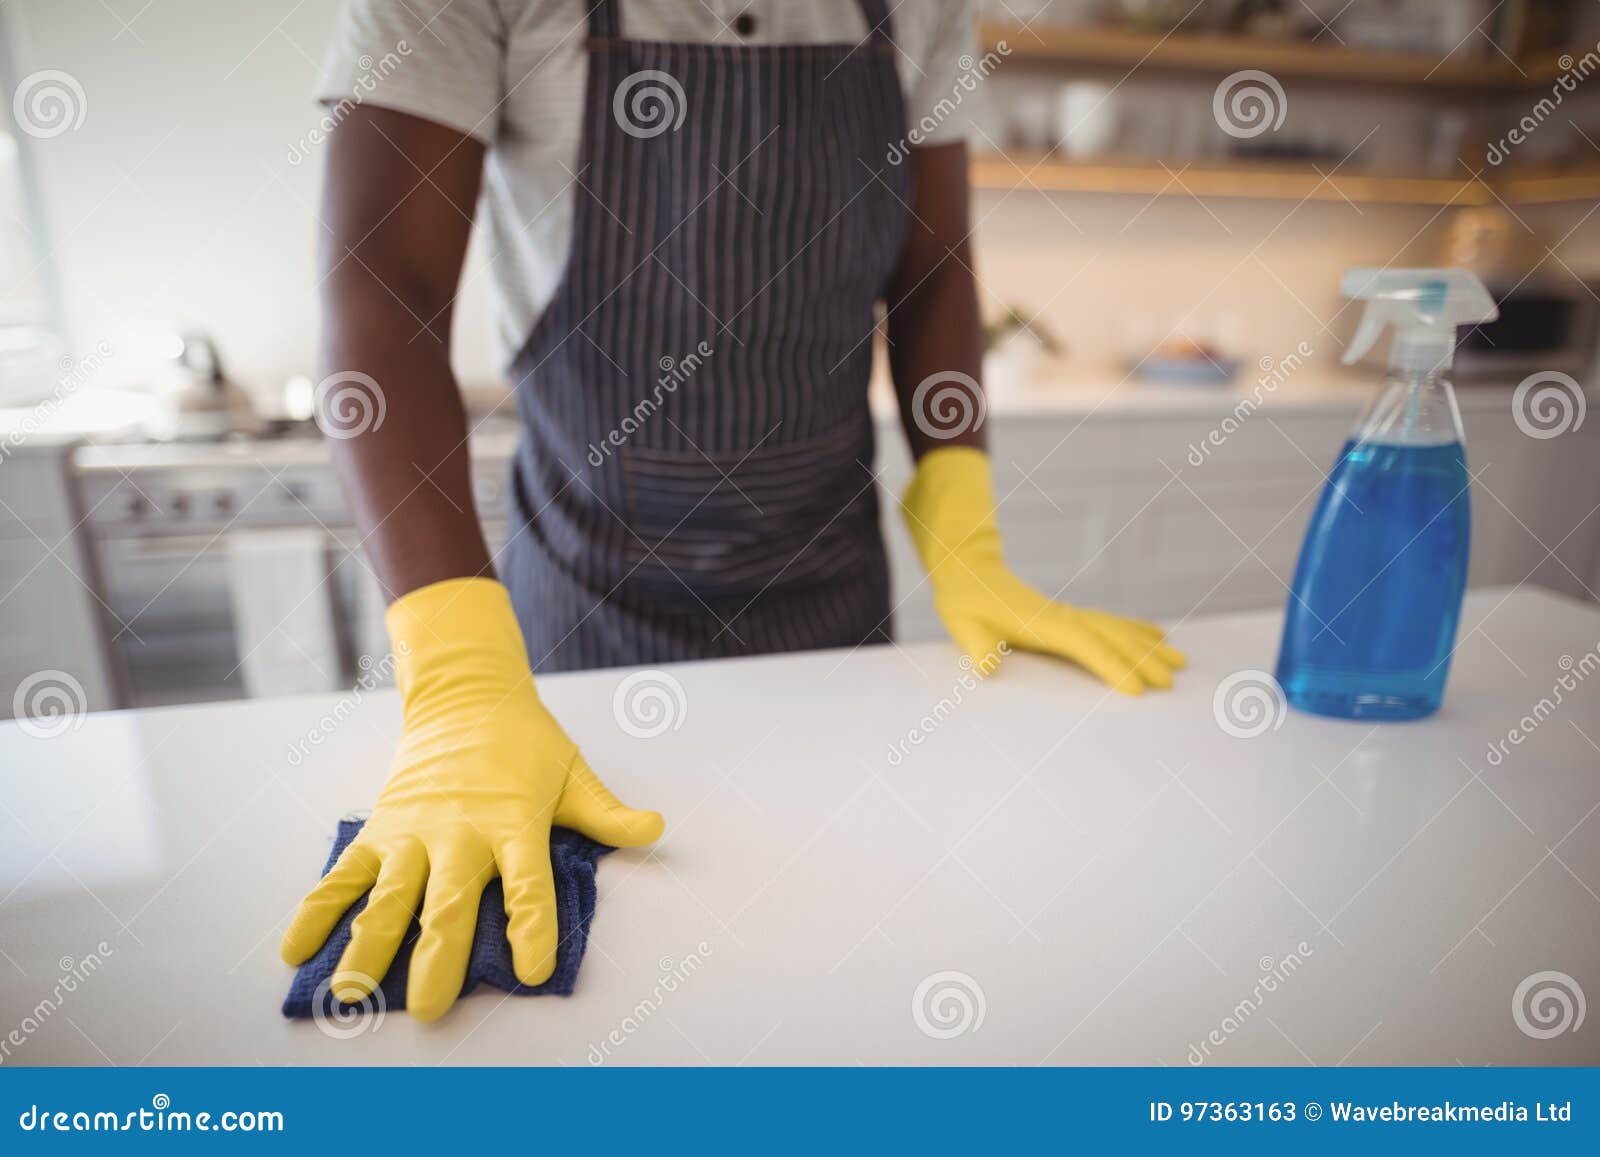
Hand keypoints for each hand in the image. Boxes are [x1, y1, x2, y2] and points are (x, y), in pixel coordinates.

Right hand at [280, 578, 663, 1019]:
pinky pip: (344, 874)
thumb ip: (608, 814)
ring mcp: (414, 832)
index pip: (528, 882)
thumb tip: (655, 829)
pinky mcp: (379, 829)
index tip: (533, 971)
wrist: (466, 696)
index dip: (531, 926)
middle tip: (428, 1006)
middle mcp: (461, 832)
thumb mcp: (574, 774)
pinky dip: (318, 910)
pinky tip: (294, 950)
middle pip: (450, 900)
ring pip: (389, 894)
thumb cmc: (526, 744)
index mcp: (515, 823)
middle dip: (438, 955)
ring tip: (348, 994)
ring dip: (367, 944)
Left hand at [901, 447, 1184, 693]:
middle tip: (1173, 680)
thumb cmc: (965, 603)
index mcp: (1043, 624)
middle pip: (1112, 637)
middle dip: (1143, 659)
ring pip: (1117, 629)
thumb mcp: (964, 626)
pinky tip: (1157, 636)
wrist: (969, 572)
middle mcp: (1063, 617)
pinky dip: (1136, 630)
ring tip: (1180, 661)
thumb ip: (977, 646)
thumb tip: (986, 668)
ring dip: (1148, 645)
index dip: (1112, 666)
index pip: (1086, 647)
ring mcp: (1069, 615)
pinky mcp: (1068, 616)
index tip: (1138, 688)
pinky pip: (1109, 622)